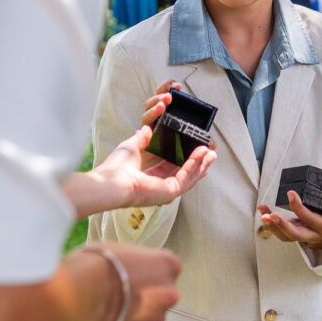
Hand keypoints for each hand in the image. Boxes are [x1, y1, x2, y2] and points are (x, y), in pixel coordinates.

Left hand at [62, 81, 215, 217]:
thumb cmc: (115, 167)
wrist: (110, 182)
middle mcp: (158, 187)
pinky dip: (195, 165)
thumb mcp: (132, 146)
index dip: (185, 160)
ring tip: (211, 152)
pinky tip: (201, 153)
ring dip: (201, 164)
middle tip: (210, 153)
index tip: (195, 149)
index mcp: (149, 178)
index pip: (172, 169)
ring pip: (189, 177)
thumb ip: (142, 138)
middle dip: (199, 164)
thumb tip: (146, 127)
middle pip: (185, 175)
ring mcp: (165, 192)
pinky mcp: (169, 193)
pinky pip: (186, 177)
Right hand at [80, 242, 181, 320]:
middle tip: (125, 290)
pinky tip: (112, 317)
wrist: (85, 293)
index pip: (165, 267)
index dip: (149, 270)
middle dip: (148, 293)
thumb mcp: (124, 250)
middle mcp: (169, 291)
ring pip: (152, 314)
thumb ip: (136, 261)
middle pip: (163, 292)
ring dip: (139, 311)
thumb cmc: (100, 264)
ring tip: (116, 306)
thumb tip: (129, 265)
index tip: (136, 272)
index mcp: (168, 264)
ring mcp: (157, 315)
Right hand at [141, 80, 217, 149]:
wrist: (161, 173)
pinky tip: (144, 131)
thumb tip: (211, 143)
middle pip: (153, 102)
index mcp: (166, 115)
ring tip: (162, 107)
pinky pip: (139, 136)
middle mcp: (155, 120)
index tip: (177, 85)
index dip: (168, 87)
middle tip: (169, 96)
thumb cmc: (175, 155)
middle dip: (160, 96)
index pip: (164, 95)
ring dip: (153, 109)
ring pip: (146, 115)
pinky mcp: (141, 144)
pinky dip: (141, 133)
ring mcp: (147, 131)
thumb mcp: (193, 146)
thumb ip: (203, 142)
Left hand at [256, 164, 321, 249]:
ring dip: (272, 226)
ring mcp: (302, 237)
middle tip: (272, 214)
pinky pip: (280, 234)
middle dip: (283, 225)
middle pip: (296, 234)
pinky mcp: (294, 235)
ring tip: (263, 213)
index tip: (291, 193)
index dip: (300, 209)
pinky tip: (263, 211)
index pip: (311, 219)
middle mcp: (313, 235)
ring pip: (286, 236)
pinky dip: (270, 225)